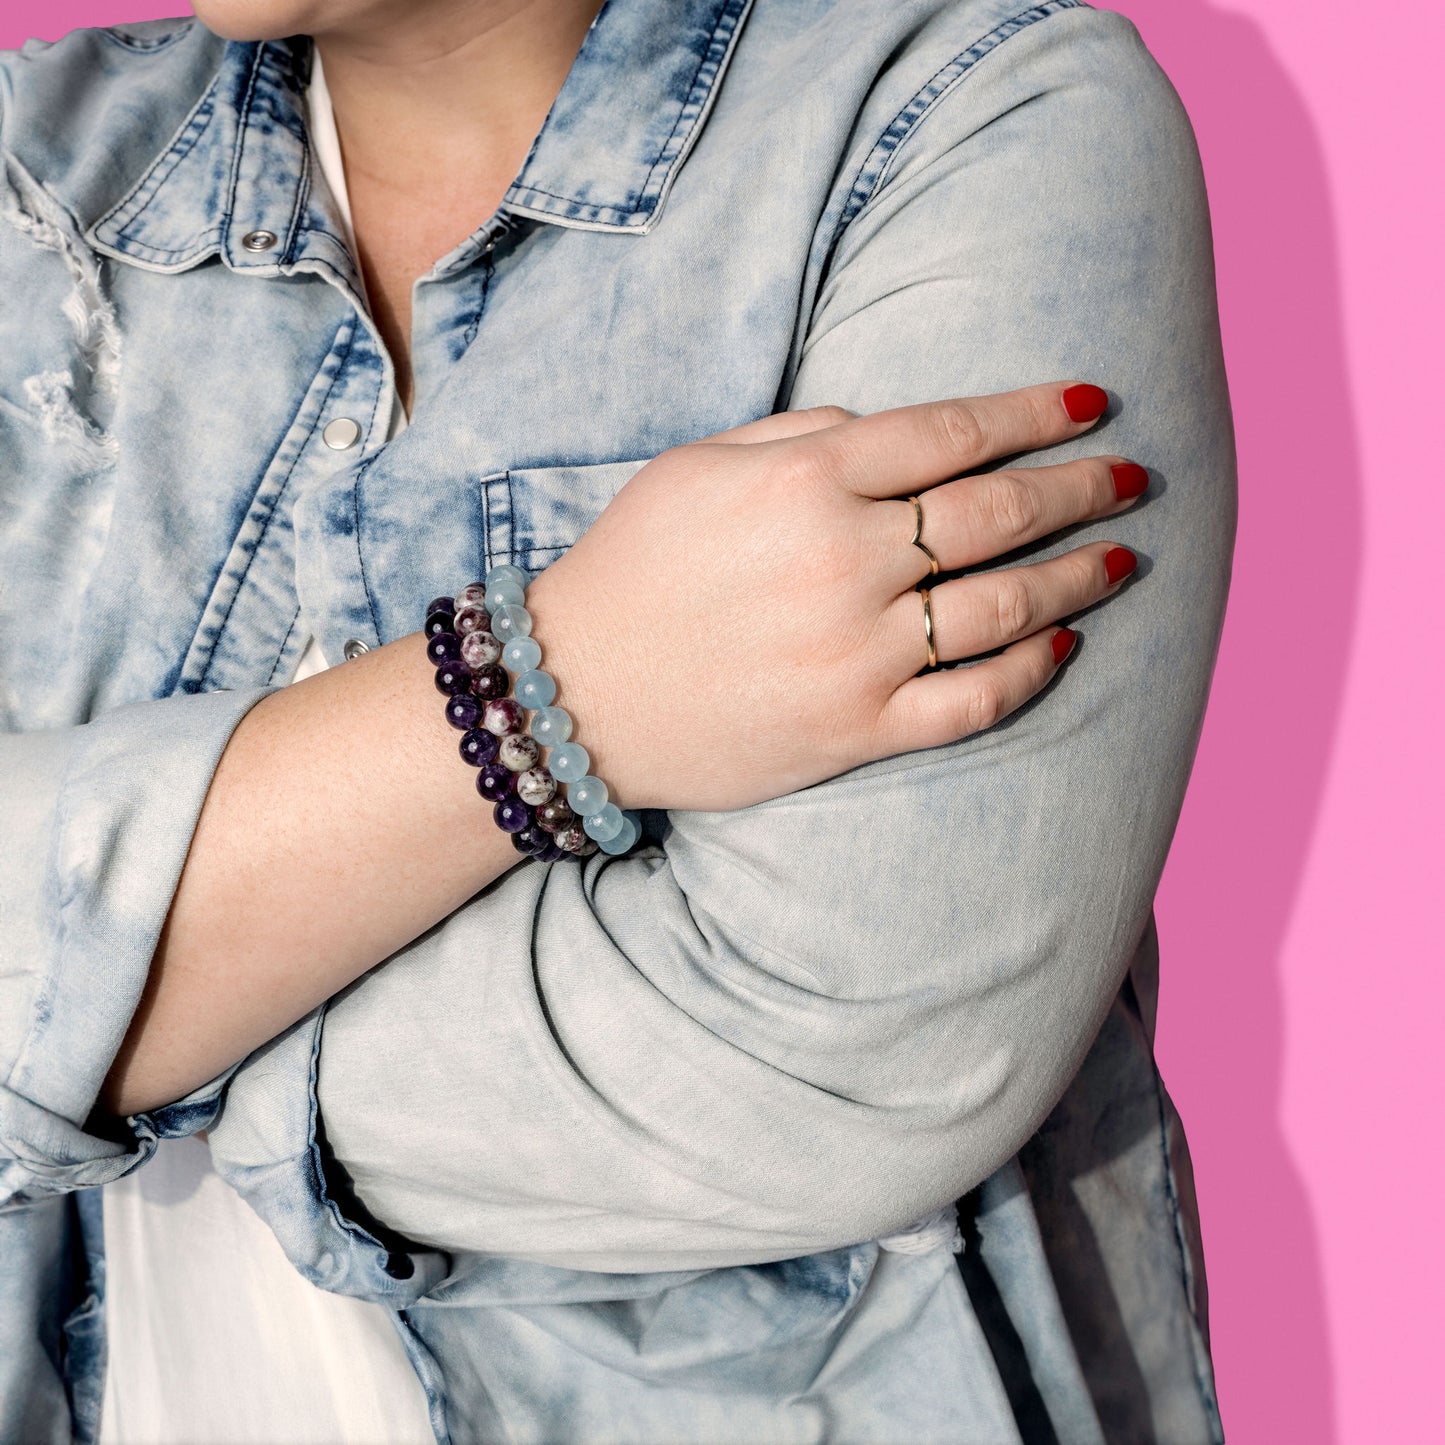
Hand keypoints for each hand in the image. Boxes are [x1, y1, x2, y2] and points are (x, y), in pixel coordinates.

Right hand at [526, 382, 1143, 811]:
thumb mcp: (698, 466)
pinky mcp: (854, 730)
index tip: (1094, 401)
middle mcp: (844, 563)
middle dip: (1080, 486)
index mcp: (806, 484)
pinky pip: (971, 701)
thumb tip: (888, 430)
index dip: (1037, 413)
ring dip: (1076, 575)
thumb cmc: (632, 568)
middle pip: (999, 513)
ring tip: (1121, 557)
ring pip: (1003, 607)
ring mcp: (855, 655)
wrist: (571, 695)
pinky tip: (1062, 646)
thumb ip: (800, 436)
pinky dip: (1028, 671)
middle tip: (1133, 475)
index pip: (956, 433)